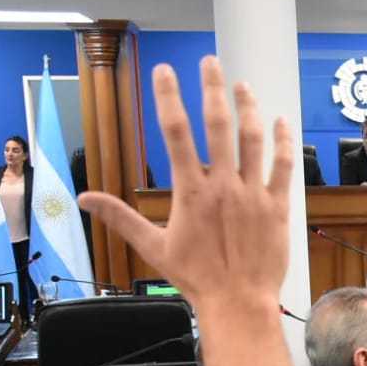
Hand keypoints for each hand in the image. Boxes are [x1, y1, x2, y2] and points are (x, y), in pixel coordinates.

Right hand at [78, 57, 292, 317]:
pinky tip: (281, 122)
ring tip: (242, 86)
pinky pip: (283, 166)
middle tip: (210, 62)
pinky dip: (283, 141)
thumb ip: (119, 217)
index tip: (164, 71)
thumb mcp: (152, 247)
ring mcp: (253, 194)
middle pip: (218, 124)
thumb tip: (83, 199)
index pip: (174, 132)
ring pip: (253, 139)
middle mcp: (223, 185)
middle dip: (213, 88)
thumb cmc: (195, 278)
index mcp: (190, 191)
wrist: (238, 303)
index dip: (168, 97)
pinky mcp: (278, 207)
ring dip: (248, 108)